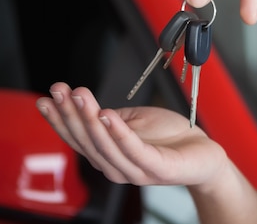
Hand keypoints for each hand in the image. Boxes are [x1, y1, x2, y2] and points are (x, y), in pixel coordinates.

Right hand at [36, 82, 227, 186]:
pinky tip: (107, 115)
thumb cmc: (171, 137)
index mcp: (108, 154)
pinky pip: (133, 150)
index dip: (61, 118)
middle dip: (69, 114)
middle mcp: (115, 166)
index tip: (48, 96)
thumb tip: (90, 107)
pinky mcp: (155, 169)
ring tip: (80, 96)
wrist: (204, 153)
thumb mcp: (137, 120)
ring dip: (89, 119)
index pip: (78, 136)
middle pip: (86, 140)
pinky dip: (118, 132)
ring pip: (105, 145)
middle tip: (60, 89)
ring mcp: (134, 170)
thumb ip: (113, 117)